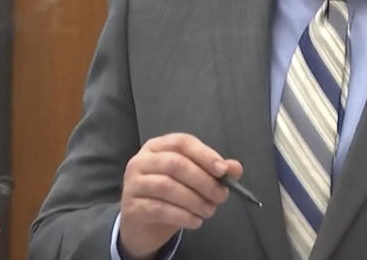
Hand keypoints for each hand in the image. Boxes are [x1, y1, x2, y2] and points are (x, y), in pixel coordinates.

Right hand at [119, 133, 242, 258]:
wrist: (142, 225)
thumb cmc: (169, 196)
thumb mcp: (193, 180)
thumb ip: (214, 171)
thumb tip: (235, 168)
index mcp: (158, 146)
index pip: (182, 142)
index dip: (204, 154)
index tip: (223, 170)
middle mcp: (142, 160)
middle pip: (175, 164)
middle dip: (203, 180)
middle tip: (221, 196)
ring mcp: (133, 183)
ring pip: (167, 187)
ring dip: (194, 200)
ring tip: (209, 211)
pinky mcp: (132, 207)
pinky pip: (159, 209)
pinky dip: (183, 216)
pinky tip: (196, 221)